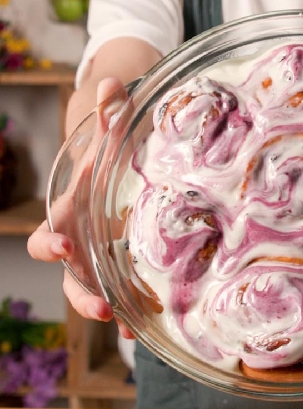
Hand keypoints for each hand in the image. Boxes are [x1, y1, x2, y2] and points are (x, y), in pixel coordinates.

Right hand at [27, 77, 135, 339]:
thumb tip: (111, 82)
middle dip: (82, 296)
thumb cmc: (107, 159)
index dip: (50, 245)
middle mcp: (78, 247)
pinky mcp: (123, 274)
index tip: (63, 249)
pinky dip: (134, 313)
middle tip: (102, 308)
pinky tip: (149, 326)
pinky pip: (124, 299)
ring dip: (109, 310)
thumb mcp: (109, 140)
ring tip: (128, 325)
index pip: (46, 237)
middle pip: (69, 280)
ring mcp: (99, 264)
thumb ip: (110, 115)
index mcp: (67, 217)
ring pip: (95, 296)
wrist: (118, 174)